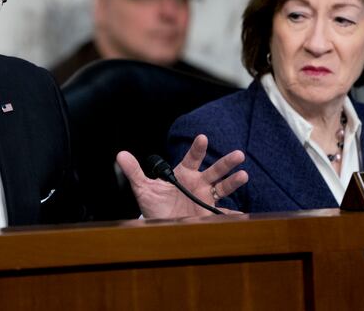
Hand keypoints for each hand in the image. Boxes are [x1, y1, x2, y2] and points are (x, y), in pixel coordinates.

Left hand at [116, 134, 247, 218]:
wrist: (160, 224)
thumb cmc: (155, 204)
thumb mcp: (143, 188)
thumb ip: (134, 171)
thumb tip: (120, 154)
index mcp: (183, 174)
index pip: (192, 158)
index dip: (197, 148)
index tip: (202, 138)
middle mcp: (197, 183)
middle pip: (214, 170)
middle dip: (226, 162)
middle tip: (238, 155)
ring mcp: (205, 197)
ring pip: (222, 187)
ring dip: (233, 181)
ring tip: (243, 175)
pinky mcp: (208, 213)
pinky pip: (222, 213)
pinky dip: (232, 215)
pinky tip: (242, 215)